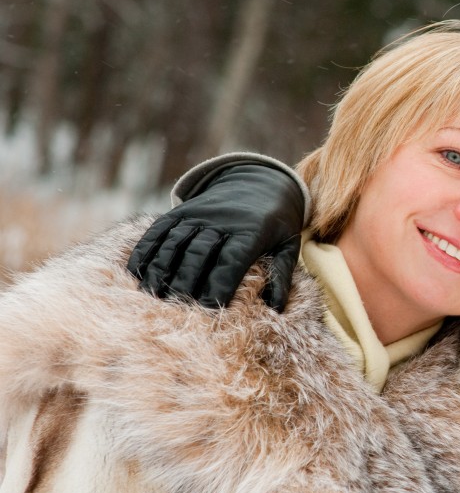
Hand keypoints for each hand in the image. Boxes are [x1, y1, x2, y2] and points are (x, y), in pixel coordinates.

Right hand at [127, 164, 304, 310]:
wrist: (259, 183)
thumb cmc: (275, 224)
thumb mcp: (288, 245)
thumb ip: (283, 276)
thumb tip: (276, 308)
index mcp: (251, 232)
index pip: (231, 261)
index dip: (219, 285)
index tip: (209, 308)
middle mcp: (221, 221)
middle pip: (198, 253)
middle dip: (186, 282)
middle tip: (175, 309)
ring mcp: (198, 214)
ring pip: (174, 242)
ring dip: (161, 269)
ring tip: (152, 296)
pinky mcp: (181, 211)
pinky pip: (159, 231)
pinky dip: (145, 251)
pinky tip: (137, 274)